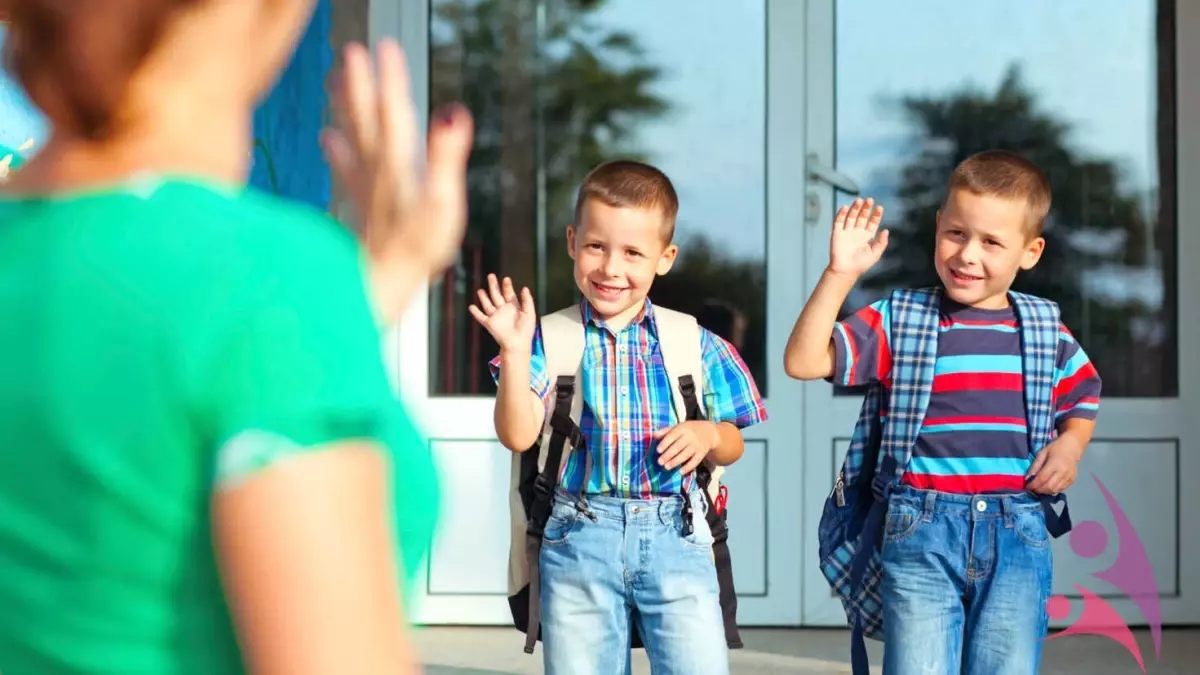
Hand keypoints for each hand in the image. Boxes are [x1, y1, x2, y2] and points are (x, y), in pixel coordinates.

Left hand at [322, 40, 473, 280]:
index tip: (384, 46)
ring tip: (334, 79)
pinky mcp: (362, 207)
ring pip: (353, 136)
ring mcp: (367, 189)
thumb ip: (447, 157)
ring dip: (344, 107)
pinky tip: (326, 137)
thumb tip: (453, 112)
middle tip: (350, 51)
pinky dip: (336, 150)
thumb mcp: (443, 203)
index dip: (391, 79)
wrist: (379, 287)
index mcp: (399, 165)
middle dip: (360, 84)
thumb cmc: (415, 250)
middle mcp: (378, 172)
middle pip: (367, 118)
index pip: (395, 112)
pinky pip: (346, 169)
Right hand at [468, 274, 536, 351]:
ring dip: (484, 297)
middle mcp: (503, 310)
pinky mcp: (489, 324)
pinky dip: (475, 312)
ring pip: (488, 304)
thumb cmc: (525, 331)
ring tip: (480, 290)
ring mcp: (496, 316)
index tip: (506, 279)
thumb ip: (527, 300)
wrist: (517, 343)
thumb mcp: (530, 313)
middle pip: (497, 295)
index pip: (509, 294)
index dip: (507, 286)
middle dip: (494, 286)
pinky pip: (481, 317)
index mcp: (514, 307)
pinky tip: (471, 306)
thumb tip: (525, 288)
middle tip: (491, 276)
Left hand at [654, 421, 718, 473]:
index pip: (673, 436)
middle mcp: (690, 437)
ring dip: (676, 462)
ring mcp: (697, 446)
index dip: (665, 443)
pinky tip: (680, 472)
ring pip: (686, 455)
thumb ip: (665, 431)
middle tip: (659, 462)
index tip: (658, 450)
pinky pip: (695, 461)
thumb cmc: (689, 430)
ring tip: (666, 467)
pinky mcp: (702, 453)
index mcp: (683, 429)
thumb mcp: (678, 427)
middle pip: (678, 447)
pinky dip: (688, 467)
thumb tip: (653, 435)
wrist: (709, 432)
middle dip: (668, 455)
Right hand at [828, 198, 887, 277]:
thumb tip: (886, 230)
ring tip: (859, 200)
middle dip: (866, 208)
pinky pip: (839, 221)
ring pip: (851, 216)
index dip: (876, 215)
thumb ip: (882, 242)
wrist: (845, 270)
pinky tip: (846, 207)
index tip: (879, 207)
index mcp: (867, 236)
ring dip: (855, 208)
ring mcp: (847, 231)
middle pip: (862, 216)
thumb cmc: (861, 264)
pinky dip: (841, 214)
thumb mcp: (875, 254)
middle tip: (870, 200)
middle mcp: (857, 232)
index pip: (872, 222)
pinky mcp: (837, 233)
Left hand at [1026, 437, 1084, 494]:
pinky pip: (1061, 489)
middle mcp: (1063, 472)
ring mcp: (1069, 477)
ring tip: (1039, 488)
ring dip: (1045, 492)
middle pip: (1049, 487)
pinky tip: (1047, 486)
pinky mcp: (1072, 480)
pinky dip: (1053, 490)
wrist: (1072, 447)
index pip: (1042, 479)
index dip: (1033, 485)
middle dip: (1038, 490)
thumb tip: (1028, 478)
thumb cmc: (1055, 448)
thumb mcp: (1042, 454)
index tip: (1027, 487)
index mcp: (1055, 464)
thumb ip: (1035, 466)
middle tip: (1032, 488)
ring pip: (1055, 490)